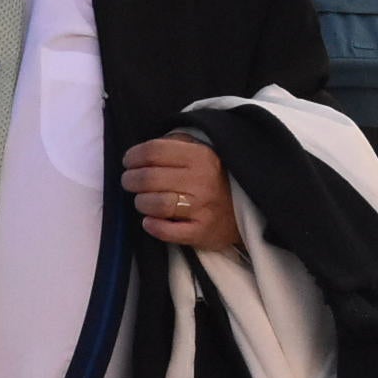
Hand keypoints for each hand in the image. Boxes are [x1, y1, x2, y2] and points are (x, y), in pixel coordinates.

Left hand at [123, 136, 239, 248]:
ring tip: (141, 200)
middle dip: (131, 180)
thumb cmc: (215, 177)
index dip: (133, 156)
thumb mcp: (202, 151)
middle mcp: (202, 181)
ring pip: (155, 204)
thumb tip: (141, 152)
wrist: (249, 210)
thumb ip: (174, 144)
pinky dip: (152, 226)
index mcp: (200, 156)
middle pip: (149, 178)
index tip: (128, 161)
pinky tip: (149, 221)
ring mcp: (202, 209)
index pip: (154, 151)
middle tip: (129, 182)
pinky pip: (167, 232)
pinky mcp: (202, 232)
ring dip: (140, 202)